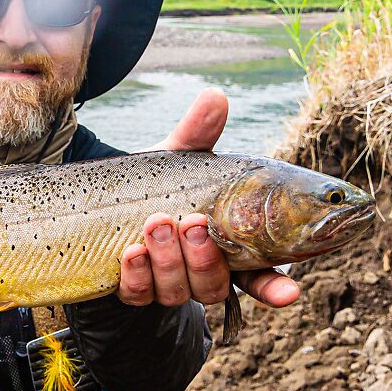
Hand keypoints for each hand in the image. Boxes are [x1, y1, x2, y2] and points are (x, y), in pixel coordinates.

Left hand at [118, 88, 299, 309]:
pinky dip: (137, 275)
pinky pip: (138, 295)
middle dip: (203, 257)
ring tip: (156, 224)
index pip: (260, 276)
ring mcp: (166, 283)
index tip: (289, 291)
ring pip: (178, 291)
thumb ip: (198, 133)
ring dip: (169, 260)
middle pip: (213, 284)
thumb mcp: (178, 156)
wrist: (103, 196)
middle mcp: (200, 271)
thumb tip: (216, 96)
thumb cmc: (156, 180)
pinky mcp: (132, 288)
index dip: (275, 288)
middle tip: (192, 222)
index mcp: (227, 246)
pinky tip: (130, 252)